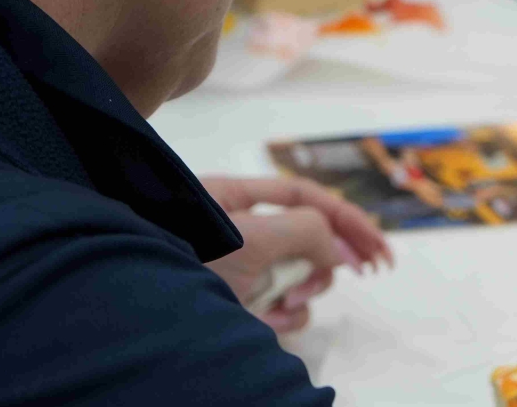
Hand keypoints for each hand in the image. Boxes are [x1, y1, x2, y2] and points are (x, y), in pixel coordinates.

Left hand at [199, 176, 392, 332]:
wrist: (139, 309)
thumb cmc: (186, 260)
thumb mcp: (251, 238)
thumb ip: (305, 231)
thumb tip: (340, 247)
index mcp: (235, 198)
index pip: (304, 196)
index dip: (345, 216)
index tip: (377, 242)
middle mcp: (239, 230)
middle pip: (307, 237)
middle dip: (327, 258)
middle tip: (368, 272)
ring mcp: (239, 270)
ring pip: (297, 276)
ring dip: (304, 290)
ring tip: (286, 300)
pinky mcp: (238, 304)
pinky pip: (279, 306)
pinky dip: (285, 315)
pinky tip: (272, 320)